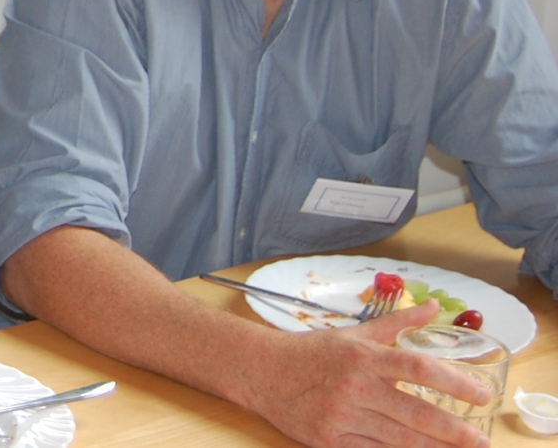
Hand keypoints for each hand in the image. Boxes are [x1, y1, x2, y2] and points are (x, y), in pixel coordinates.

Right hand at [241, 301, 495, 447]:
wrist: (261, 371)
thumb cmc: (311, 352)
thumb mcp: (354, 333)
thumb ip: (397, 324)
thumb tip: (434, 307)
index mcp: (363, 356)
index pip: (419, 369)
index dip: (455, 382)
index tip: (481, 395)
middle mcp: (354, 387)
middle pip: (416, 413)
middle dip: (454, 430)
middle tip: (480, 438)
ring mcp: (342, 417)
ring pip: (400, 440)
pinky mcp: (329, 441)